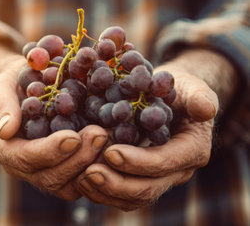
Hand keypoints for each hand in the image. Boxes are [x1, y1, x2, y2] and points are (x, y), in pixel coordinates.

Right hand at [0, 58, 108, 199]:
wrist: (26, 89)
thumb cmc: (14, 83)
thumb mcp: (2, 85)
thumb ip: (2, 105)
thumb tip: (5, 131)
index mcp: (0, 148)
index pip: (22, 158)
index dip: (48, 151)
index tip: (72, 137)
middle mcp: (19, 167)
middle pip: (48, 177)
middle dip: (76, 159)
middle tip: (100, 134)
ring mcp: (41, 173)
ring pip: (67, 186)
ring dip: (91, 166)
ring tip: (109, 139)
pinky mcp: (62, 174)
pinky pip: (81, 184)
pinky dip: (99, 170)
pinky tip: (113, 149)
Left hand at [75, 59, 218, 210]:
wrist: (164, 97)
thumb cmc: (176, 88)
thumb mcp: (189, 85)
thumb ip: (198, 96)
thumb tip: (205, 109)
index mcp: (192, 149)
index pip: (165, 162)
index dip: (139, 161)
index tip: (111, 152)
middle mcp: (176, 171)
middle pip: (148, 189)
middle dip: (117, 183)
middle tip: (89, 172)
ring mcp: (157, 179)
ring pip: (132, 198)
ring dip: (105, 192)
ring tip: (81, 177)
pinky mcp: (138, 180)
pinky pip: (121, 197)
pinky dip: (100, 192)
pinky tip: (80, 179)